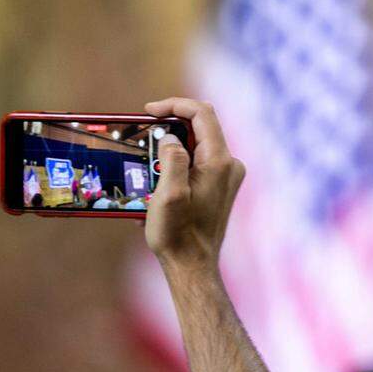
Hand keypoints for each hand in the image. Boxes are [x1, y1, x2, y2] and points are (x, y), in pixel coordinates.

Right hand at [143, 97, 244, 270]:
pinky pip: (197, 163)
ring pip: (196, 145)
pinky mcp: (219, 187)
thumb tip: (170, 138)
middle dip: (169, 128)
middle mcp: (229, 165)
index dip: (174, 105)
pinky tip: (156, 185)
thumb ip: (171, 159)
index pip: (202, 113)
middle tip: (143, 138)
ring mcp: (226, 176)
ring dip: (169, 149)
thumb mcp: (168, 195)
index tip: (149, 111)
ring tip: (147, 170)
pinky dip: (175, 164)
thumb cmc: (178, 235)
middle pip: (200, 127)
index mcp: (219, 162)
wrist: (192, 267)